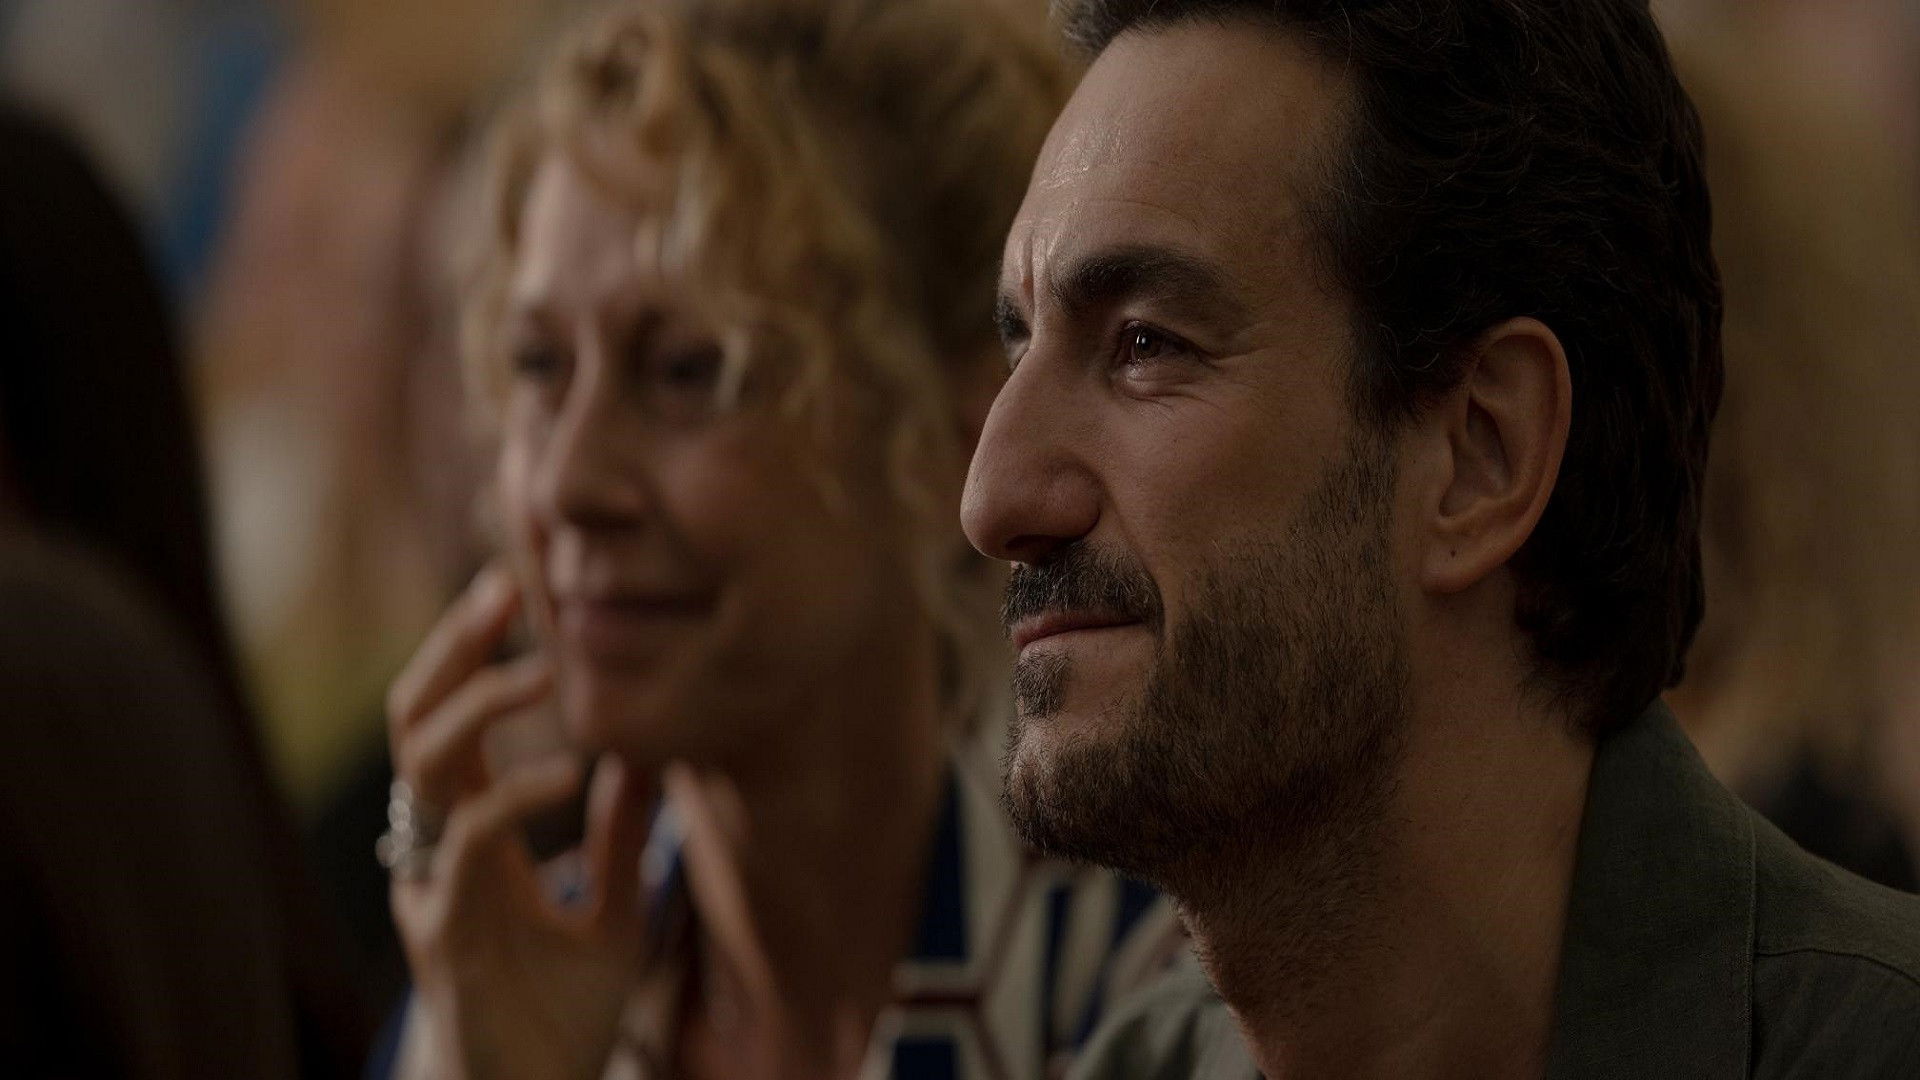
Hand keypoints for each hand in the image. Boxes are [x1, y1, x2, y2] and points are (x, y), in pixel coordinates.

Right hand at [388, 565, 652, 1079]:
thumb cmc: (561, 1019)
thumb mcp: (613, 911)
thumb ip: (619, 838)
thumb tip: (646, 756)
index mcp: (472, 838)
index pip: (450, 723)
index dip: (471, 654)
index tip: (516, 591)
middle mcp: (438, 851)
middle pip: (416, 723)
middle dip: (455, 648)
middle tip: (506, 586)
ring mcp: (434, 888)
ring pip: (423, 769)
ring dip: (479, 706)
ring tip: (544, 666)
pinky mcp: (448, 934)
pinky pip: (467, 846)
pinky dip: (518, 797)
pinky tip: (575, 771)